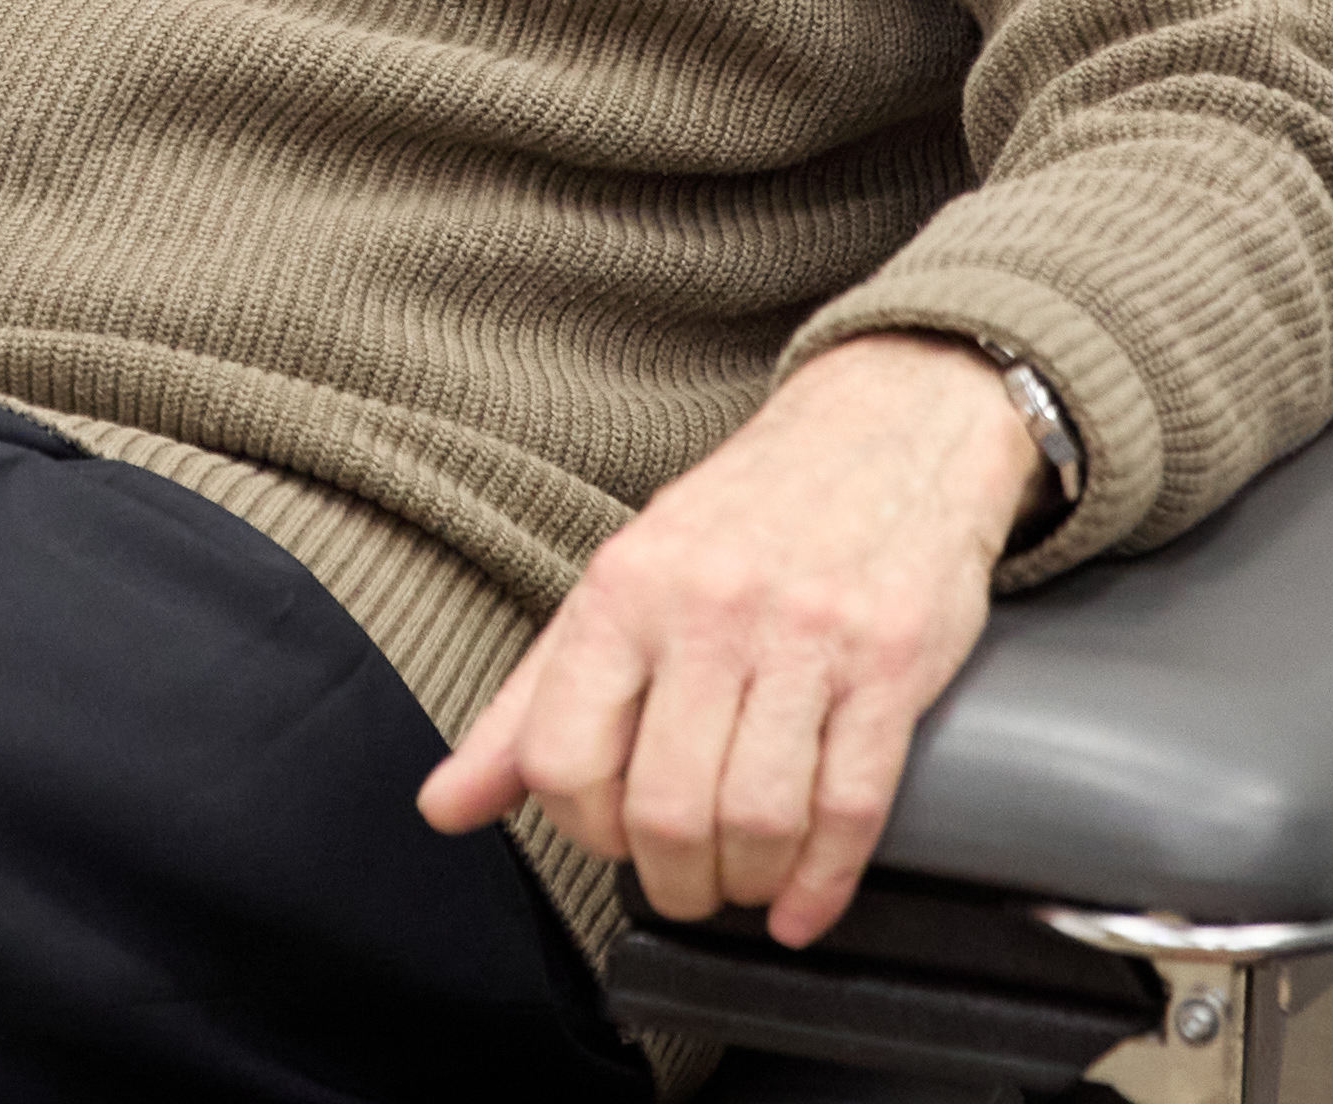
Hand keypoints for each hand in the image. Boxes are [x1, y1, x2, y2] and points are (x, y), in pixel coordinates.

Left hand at [417, 334, 1036, 944]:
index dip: (583, 829)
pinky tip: (804, 904)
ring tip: (746, 882)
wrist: (887, 428)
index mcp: (624, 590)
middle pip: (665, 808)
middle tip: (687, 885)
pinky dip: (822, 883)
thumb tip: (442, 806)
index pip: (562, 759)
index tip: (614, 840)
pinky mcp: (891, 662)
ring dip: (747, 883)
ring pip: (756, 818)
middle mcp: (709, 608)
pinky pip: (849, 805)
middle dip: (673, 880)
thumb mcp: (620, 587)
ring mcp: (806, 634)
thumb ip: (530, 705)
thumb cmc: (743, 521)